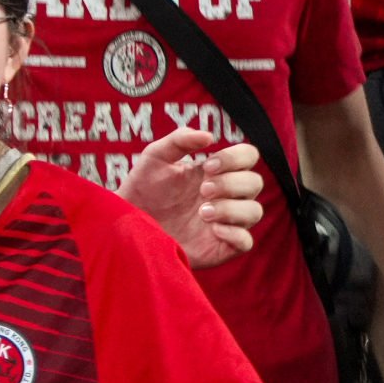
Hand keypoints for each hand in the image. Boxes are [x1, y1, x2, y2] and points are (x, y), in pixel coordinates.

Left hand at [118, 124, 264, 266]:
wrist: (128, 221)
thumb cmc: (144, 188)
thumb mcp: (155, 157)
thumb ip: (179, 140)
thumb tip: (209, 136)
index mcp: (214, 171)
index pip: (248, 156)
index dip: (236, 158)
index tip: (208, 165)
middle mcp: (226, 194)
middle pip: (255, 182)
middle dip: (231, 184)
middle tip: (203, 190)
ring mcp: (226, 220)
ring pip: (254, 211)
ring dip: (231, 209)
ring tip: (202, 212)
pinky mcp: (222, 246)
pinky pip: (246, 241)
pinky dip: (235, 234)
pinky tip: (212, 229)